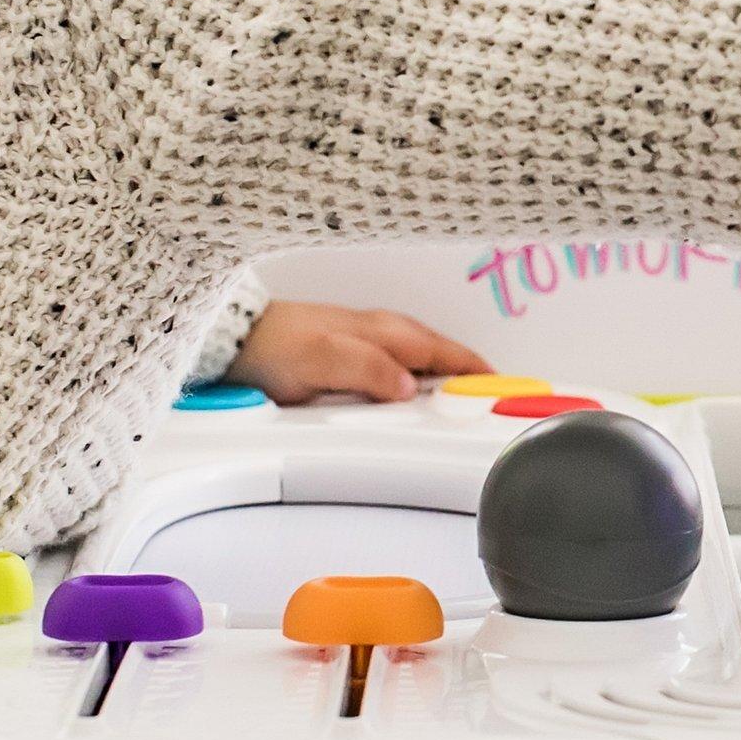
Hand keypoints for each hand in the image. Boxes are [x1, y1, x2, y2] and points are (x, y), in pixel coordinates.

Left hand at [225, 302, 491, 404]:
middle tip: (494, 404)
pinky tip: (411, 400)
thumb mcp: (324, 361)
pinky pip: (400, 369)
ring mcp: (369, 342)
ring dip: (446, 381)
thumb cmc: (273, 345)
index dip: (481, 374)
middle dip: (472, 378)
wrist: (232, 338)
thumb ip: (370, 371)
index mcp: (387, 332)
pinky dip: (417, 383)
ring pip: (422, 363)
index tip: (508, 391)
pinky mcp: (353, 354)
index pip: (450, 354)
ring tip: (463, 407)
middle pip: (443, 358)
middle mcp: (384, 333)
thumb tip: (408, 387)